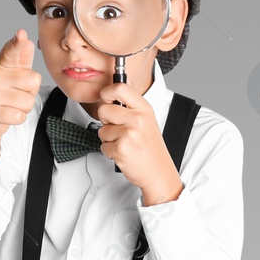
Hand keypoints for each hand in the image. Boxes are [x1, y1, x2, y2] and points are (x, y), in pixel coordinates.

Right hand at [0, 29, 40, 140]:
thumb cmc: (5, 92)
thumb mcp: (15, 72)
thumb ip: (23, 58)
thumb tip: (28, 43)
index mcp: (2, 64)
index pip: (11, 51)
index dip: (17, 43)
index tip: (21, 34)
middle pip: (33, 80)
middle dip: (31, 91)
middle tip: (18, 92)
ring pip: (28, 101)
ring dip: (25, 106)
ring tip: (13, 104)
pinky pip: (20, 116)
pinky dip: (18, 117)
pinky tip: (8, 114)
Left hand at [94, 82, 182, 204]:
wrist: (158, 171)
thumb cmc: (150, 147)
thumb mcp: (146, 120)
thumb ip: (130, 106)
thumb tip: (111, 92)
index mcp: (144, 109)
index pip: (120, 88)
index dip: (107, 92)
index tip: (107, 98)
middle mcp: (137, 119)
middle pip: (104, 109)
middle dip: (106, 121)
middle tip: (119, 129)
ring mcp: (129, 134)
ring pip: (101, 130)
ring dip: (108, 139)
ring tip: (124, 143)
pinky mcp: (121, 149)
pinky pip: (103, 146)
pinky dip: (109, 152)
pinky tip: (123, 153)